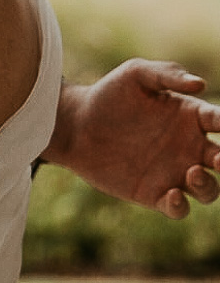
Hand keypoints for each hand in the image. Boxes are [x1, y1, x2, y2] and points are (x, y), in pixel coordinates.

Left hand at [46, 60, 219, 218]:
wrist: (75, 124)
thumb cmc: (109, 94)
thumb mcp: (136, 74)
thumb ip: (168, 74)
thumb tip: (200, 84)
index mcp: (190, 116)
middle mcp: (188, 147)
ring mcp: (174, 172)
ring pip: (208, 189)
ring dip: (209, 186)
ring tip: (193, 172)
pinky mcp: (154, 194)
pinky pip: (179, 208)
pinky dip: (181, 206)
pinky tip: (172, 194)